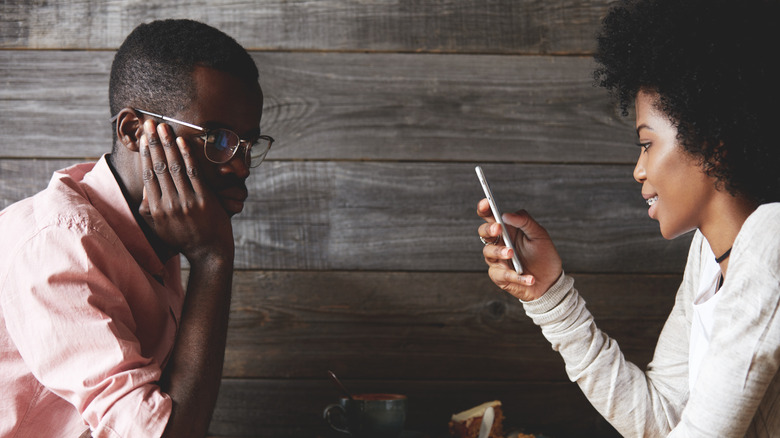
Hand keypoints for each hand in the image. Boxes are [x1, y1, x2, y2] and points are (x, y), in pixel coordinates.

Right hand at [138, 119, 233, 263]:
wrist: (209, 252)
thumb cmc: (183, 239)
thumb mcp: (160, 228)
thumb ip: (149, 209)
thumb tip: (144, 189)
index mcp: (155, 210)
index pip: (148, 176)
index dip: (145, 154)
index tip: (143, 138)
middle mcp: (169, 205)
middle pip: (159, 167)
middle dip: (154, 143)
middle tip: (149, 124)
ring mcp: (187, 202)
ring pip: (175, 168)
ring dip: (168, 145)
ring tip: (164, 127)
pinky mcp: (204, 200)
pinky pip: (194, 173)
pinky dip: (188, 156)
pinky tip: (183, 142)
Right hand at [477, 198, 561, 300]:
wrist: (550, 281)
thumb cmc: (543, 256)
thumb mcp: (539, 235)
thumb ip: (525, 221)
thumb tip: (506, 214)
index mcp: (506, 230)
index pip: (490, 217)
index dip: (484, 209)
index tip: (486, 202)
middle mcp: (499, 243)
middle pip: (484, 233)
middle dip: (488, 229)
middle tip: (498, 228)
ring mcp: (497, 260)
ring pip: (488, 253)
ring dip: (500, 252)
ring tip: (512, 254)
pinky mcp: (500, 277)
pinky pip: (502, 275)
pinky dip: (516, 276)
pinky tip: (529, 277)